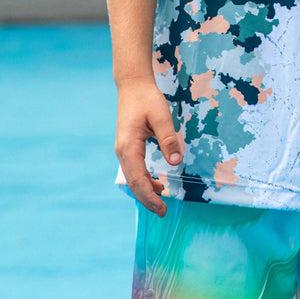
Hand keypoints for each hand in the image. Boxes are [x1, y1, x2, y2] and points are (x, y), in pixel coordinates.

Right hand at [114, 76, 183, 215]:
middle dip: (147, 199)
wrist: (133, 86)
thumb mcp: (161, 116)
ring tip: (162, 203)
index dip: (149, 196)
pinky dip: (145, 181)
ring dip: (146, 192)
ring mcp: (124, 151)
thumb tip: (176, 162)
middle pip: (133, 182)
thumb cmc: (147, 99)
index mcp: (129, 146)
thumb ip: (168, 138)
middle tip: (163, 212)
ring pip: (133, 178)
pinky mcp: (129, 148)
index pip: (137, 178)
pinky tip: (157, 185)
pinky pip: (135, 170)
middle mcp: (123, 152)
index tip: (162, 208)